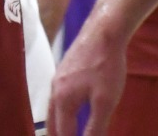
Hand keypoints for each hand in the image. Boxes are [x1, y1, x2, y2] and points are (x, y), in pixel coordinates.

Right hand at [49, 16, 127, 135]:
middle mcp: (55, 90)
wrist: (103, 32)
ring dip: (55, 125)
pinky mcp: (64, 71)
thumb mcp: (105, 101)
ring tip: (60, 135)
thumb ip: (96, 126)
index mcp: (63, 100)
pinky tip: (67, 110)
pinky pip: (56, 98)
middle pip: (51, 122)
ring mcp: (58, 79)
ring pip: (52, 109)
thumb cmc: (106, 66)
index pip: (62, 132)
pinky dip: (59, 111)